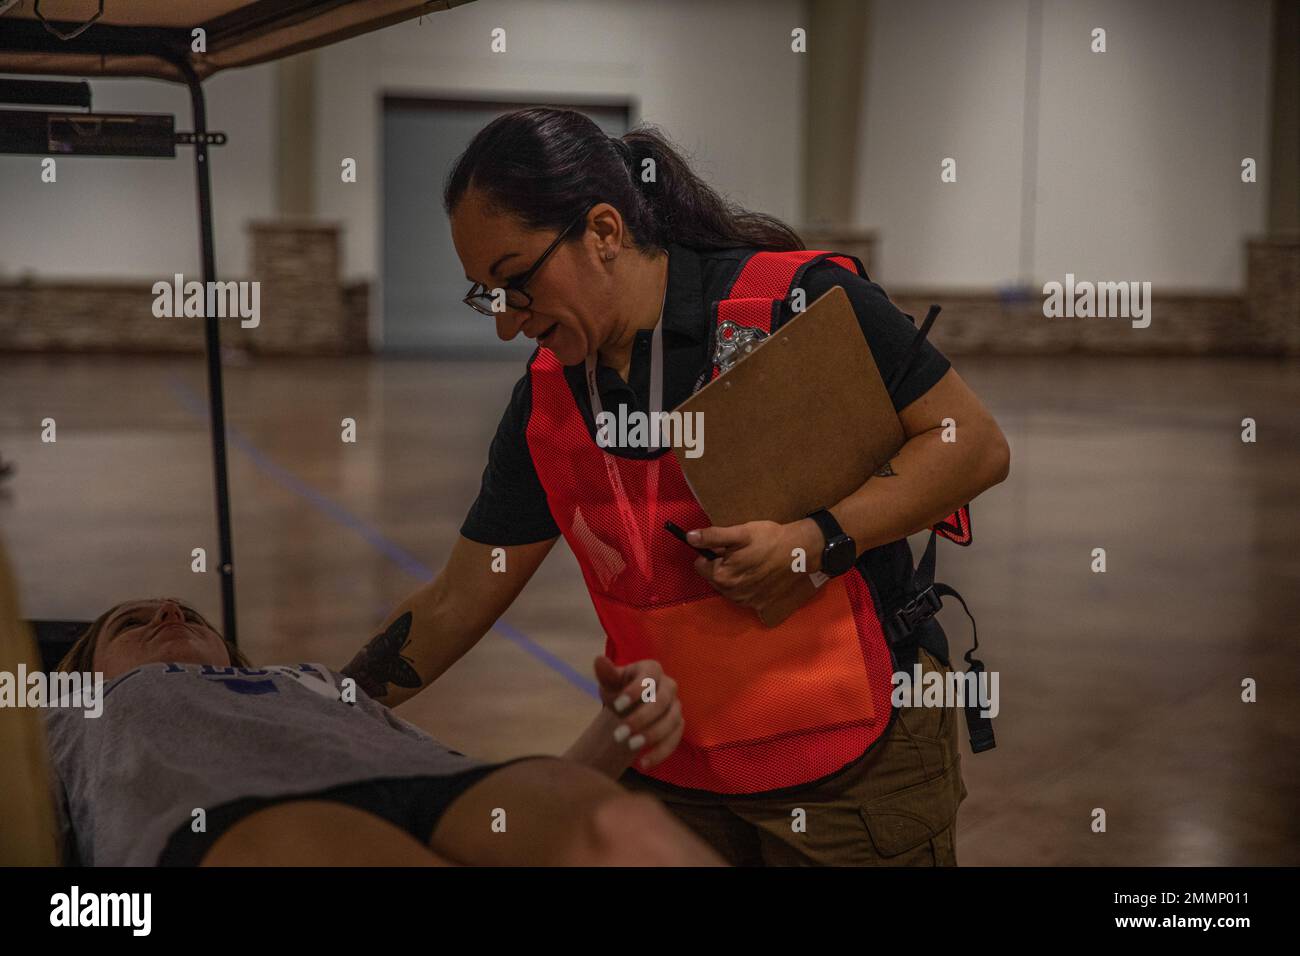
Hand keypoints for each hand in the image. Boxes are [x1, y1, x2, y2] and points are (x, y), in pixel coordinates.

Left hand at [593, 656, 682, 771]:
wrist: (628, 711)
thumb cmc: (618, 692)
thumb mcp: (609, 683)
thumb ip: (606, 674)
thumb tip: (598, 660)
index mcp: (652, 669)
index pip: (649, 676)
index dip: (635, 690)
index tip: (616, 707)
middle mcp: (668, 685)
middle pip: (661, 701)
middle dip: (641, 719)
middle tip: (618, 735)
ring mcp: (675, 706)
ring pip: (671, 721)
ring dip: (652, 735)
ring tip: (630, 747)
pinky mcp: (678, 725)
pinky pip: (675, 739)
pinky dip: (661, 752)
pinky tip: (643, 763)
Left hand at [688, 519, 824, 621]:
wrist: (800, 552)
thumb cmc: (768, 539)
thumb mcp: (739, 533)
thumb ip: (712, 536)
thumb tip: (689, 536)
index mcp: (721, 576)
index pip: (700, 564)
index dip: (711, 552)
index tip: (726, 546)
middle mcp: (730, 593)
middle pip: (713, 577)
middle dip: (721, 565)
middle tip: (740, 552)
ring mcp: (745, 601)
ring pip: (727, 586)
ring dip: (733, 575)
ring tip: (751, 561)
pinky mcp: (758, 604)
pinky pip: (742, 594)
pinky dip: (746, 585)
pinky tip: (759, 573)